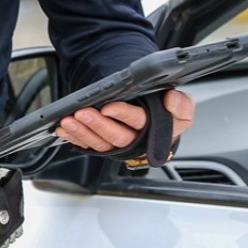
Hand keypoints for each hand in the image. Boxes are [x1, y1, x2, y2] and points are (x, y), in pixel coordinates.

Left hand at [54, 89, 194, 151]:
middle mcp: (138, 141)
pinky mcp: (106, 147)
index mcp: (159, 130)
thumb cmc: (167, 111)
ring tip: (68, 121)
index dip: (124, 115)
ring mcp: (120, 146)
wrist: (158, 119)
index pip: (141, 122)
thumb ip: (182, 104)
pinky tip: (65, 129)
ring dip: (83, 132)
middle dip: (98, 124)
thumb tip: (171, 100)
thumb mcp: (182, 106)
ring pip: (101, 143)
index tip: (109, 106)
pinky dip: (75, 137)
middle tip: (82, 113)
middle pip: (117, 136)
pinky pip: (89, 145)